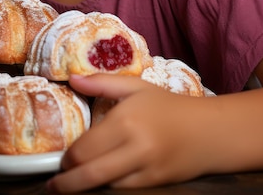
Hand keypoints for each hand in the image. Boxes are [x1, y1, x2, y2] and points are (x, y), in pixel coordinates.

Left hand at [47, 73, 211, 191]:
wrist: (208, 131)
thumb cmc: (167, 106)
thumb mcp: (135, 87)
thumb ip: (101, 82)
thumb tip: (71, 78)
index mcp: (126, 120)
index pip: (84, 148)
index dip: (67, 158)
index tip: (59, 158)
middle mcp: (135, 147)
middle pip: (90, 173)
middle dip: (67, 182)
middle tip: (54, 184)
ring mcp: (146, 169)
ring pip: (105, 186)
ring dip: (86, 186)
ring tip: (72, 184)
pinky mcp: (156, 184)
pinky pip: (124, 191)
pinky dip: (109, 188)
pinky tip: (100, 183)